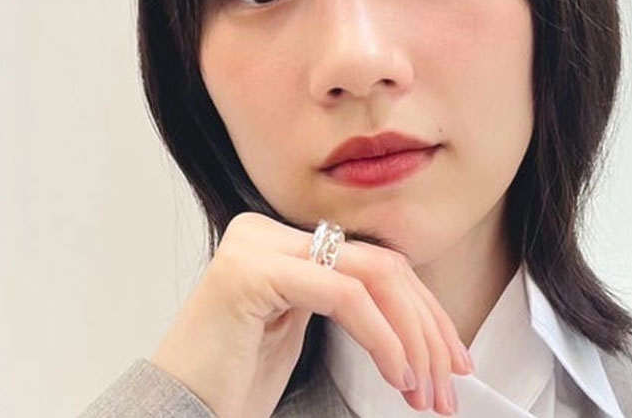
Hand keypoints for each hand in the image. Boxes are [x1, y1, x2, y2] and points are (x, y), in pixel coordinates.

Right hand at [151, 211, 473, 417]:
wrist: (179, 411)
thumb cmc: (230, 383)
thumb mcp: (300, 332)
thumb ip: (345, 304)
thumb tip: (419, 318)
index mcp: (281, 241)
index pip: (376, 263)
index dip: (425, 312)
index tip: (452, 358)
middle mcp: (266, 232)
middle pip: (381, 266)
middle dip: (427, 328)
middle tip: (448, 381)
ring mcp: (256, 245)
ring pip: (372, 276)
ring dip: (412, 338)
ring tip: (425, 389)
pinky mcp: (251, 270)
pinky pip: (344, 295)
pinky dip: (383, 338)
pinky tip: (397, 374)